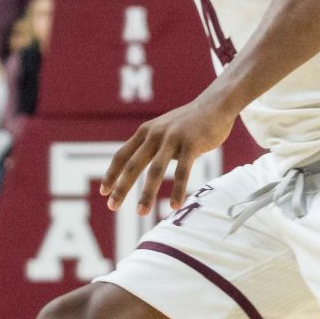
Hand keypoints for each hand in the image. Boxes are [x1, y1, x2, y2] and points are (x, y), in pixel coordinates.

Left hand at [103, 91, 236, 216]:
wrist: (215, 105)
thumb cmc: (188, 123)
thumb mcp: (163, 130)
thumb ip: (151, 146)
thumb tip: (139, 169)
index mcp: (146, 132)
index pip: (122, 155)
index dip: (112, 174)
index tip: (104, 192)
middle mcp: (155, 134)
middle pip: (134, 164)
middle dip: (122, 187)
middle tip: (112, 207)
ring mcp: (173, 138)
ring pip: (156, 170)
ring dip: (147, 193)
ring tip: (141, 212)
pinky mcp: (191, 144)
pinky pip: (183, 171)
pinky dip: (178, 190)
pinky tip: (175, 206)